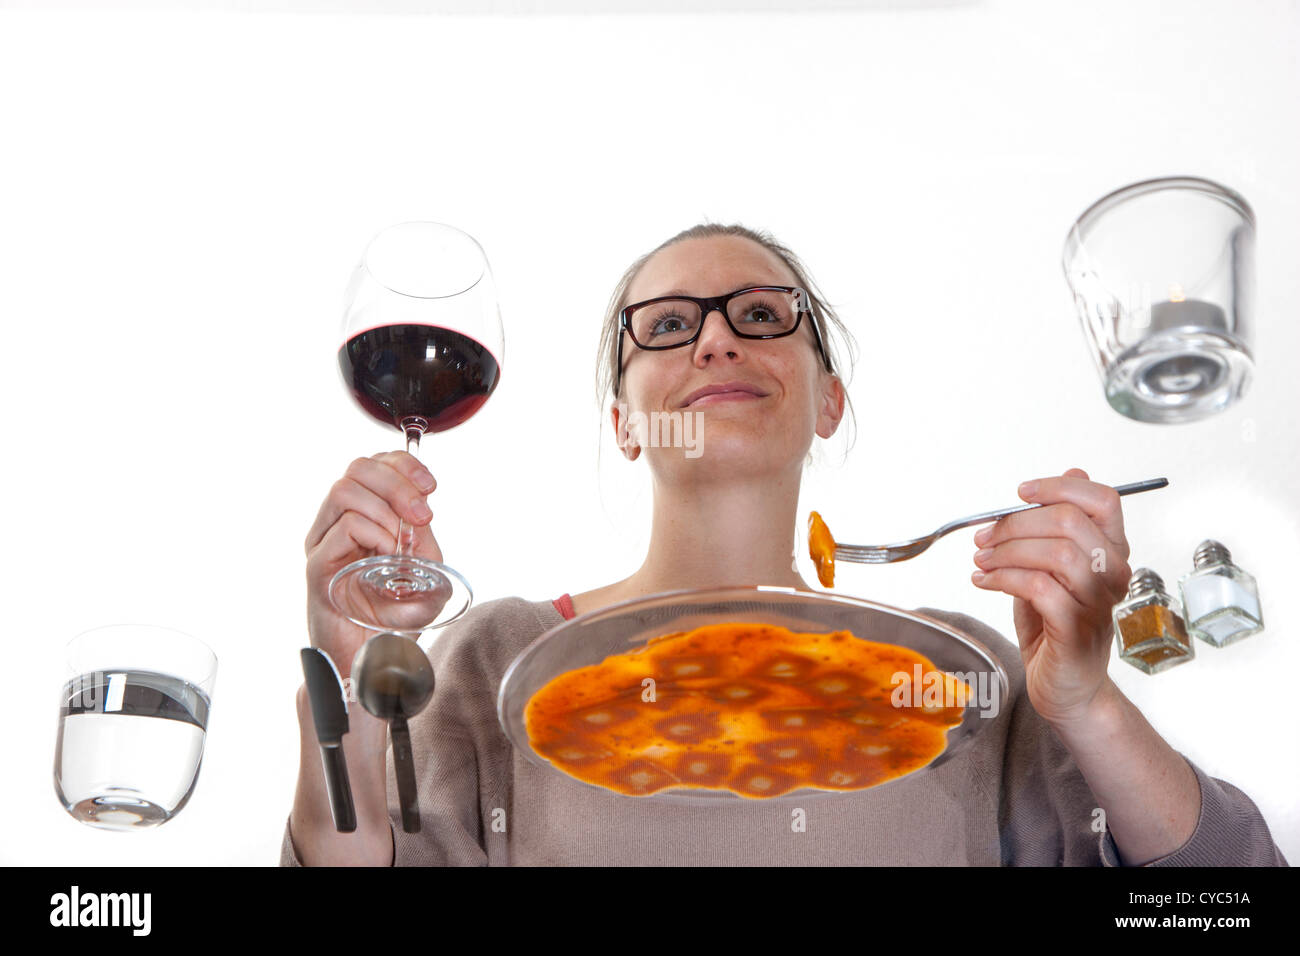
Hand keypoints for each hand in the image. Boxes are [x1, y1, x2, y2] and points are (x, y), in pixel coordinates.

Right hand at [303, 451, 442, 677]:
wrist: (373, 663)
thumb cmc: (394, 618)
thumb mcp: (424, 571)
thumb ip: (422, 536)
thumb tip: (420, 505)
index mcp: (360, 518)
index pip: (372, 465)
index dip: (403, 464)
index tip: (430, 485)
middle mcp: (335, 524)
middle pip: (356, 468)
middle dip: (397, 482)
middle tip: (422, 514)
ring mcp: (323, 544)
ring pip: (344, 490)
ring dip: (385, 510)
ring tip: (401, 545)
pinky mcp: (318, 567)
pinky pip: (344, 528)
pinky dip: (375, 534)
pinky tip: (388, 558)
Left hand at [969, 467, 1131, 726]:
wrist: (1066, 688)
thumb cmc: (1057, 625)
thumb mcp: (1053, 567)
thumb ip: (1058, 526)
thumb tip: (1072, 473)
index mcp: (1112, 552)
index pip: (1104, 500)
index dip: (1059, 488)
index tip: (1020, 494)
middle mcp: (1114, 574)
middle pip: (1071, 522)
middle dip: (1015, 523)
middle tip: (983, 537)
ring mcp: (1099, 603)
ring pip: (1056, 553)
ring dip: (1007, 551)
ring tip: (981, 561)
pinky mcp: (1076, 630)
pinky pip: (1040, 588)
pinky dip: (1003, 579)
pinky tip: (984, 581)